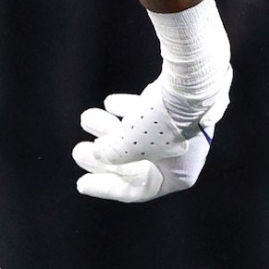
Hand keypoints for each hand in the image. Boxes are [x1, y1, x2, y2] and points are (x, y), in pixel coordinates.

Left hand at [73, 0, 230, 203]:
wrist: (190, 79)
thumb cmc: (161, 120)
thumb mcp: (130, 145)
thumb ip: (112, 154)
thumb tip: (99, 151)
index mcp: (178, 175)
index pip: (137, 189)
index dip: (106, 187)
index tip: (81, 183)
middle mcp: (183, 155)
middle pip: (135, 164)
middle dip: (104, 158)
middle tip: (78, 152)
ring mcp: (182, 129)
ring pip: (139, 135)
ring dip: (109, 129)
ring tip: (86, 118)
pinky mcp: (178, 106)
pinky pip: (148, 114)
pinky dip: (128, 110)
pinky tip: (109, 103)